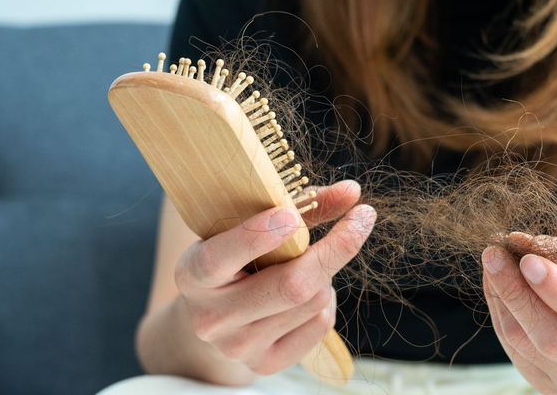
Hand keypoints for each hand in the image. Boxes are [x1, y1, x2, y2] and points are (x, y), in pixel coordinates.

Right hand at [173, 180, 374, 375]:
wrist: (214, 312)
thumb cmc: (237, 254)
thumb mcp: (251, 223)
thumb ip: (300, 205)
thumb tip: (352, 192)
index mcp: (193, 274)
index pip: (219, 259)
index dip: (257, 236)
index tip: (292, 215)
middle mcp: (211, 317)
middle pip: (289, 286)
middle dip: (333, 249)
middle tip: (363, 216)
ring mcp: (238, 347)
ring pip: (312, 301)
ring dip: (325, 275)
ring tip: (307, 265)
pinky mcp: (265, 364)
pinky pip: (320, 325)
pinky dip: (325, 301)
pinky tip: (306, 294)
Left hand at [482, 233, 556, 394]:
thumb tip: (520, 244)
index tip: (528, 260)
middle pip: (556, 341)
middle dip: (519, 294)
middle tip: (495, 256)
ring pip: (528, 348)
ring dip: (503, 301)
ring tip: (494, 264)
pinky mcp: (551, 389)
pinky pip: (515, 352)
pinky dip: (502, 315)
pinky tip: (497, 287)